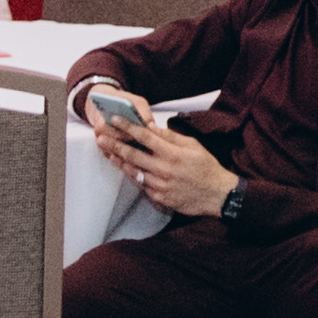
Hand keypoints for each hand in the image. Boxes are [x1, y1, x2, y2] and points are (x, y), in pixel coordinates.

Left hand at [102, 110, 236, 219]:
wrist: (217, 195)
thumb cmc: (206, 167)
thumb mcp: (193, 145)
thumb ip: (171, 137)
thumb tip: (152, 128)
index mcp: (173, 153)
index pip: (145, 137)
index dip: (128, 127)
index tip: (115, 120)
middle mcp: (164, 169)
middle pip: (133, 155)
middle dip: (114, 144)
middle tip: (100, 137)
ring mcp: (160, 185)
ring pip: (133, 171)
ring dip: (118, 161)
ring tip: (107, 152)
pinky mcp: (159, 198)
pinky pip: (142, 185)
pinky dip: (133, 175)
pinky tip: (125, 168)